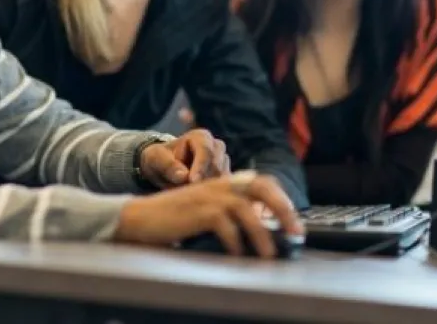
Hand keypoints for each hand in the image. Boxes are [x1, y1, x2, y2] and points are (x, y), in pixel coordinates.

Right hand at [114, 170, 303, 257]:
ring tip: (270, 254)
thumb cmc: (175, 219)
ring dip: (262, 234)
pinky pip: (225, 226)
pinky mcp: (197, 212)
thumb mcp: (206, 209)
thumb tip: (261, 230)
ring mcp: (208, 196)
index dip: (281, 199)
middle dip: (283, 210)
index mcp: (223, 181)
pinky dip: (235, 242)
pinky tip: (237, 254)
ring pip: (246, 209)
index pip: (261, 181)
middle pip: (261, 187)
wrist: (141, 218)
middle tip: (295, 233)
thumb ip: (229, 212)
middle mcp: (219, 184)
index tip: (293, 221)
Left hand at [138, 129, 229, 188]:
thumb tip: (183, 177)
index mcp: (201, 137)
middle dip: (202, 180)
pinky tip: (196, 198)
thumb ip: (168, 165)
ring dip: (205, 189)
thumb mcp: (156, 158)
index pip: (206, 151)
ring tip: (186, 192)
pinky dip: (210, 195)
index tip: (192, 181)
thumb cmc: (160, 159)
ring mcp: (223, 163)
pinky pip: (222, 190)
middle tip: (186, 191)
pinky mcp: (224, 177)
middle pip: (217, 167)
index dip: (200, 167)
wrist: (164, 168)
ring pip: (221, 180)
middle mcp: (216, 147)